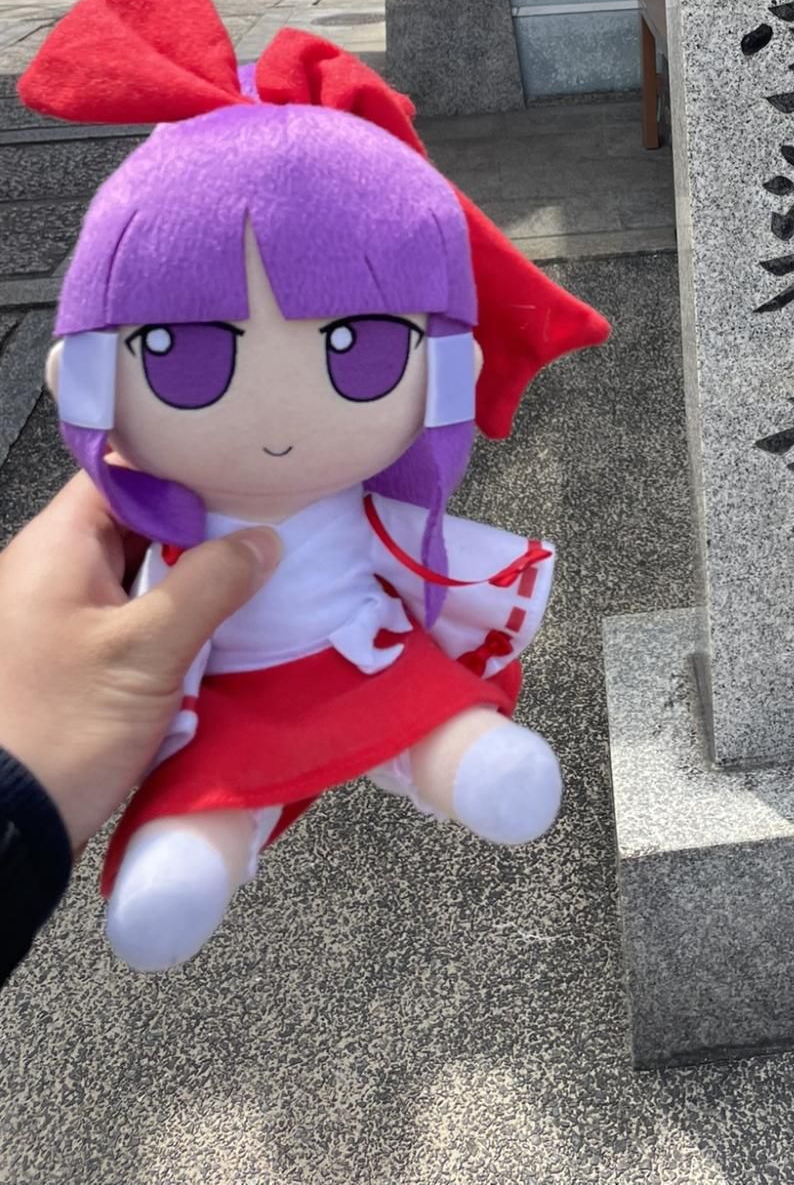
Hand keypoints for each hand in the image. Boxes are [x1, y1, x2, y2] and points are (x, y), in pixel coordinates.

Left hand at [0, 473, 279, 852]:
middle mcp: (49, 569)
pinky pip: (131, 612)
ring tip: (257, 567)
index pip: (121, 471)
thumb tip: (265, 539)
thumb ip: (211, 584)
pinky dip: (174, 613)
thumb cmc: (66, 724)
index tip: (245, 470)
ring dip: (190, 572)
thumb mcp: (149, 650)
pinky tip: (222, 621)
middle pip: (135, 517)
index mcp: (54, 546)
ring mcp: (60, 615)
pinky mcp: (74, 657)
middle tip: (267, 519)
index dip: (183, 465)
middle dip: (200, 521)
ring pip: (138, 567)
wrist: (6, 828)